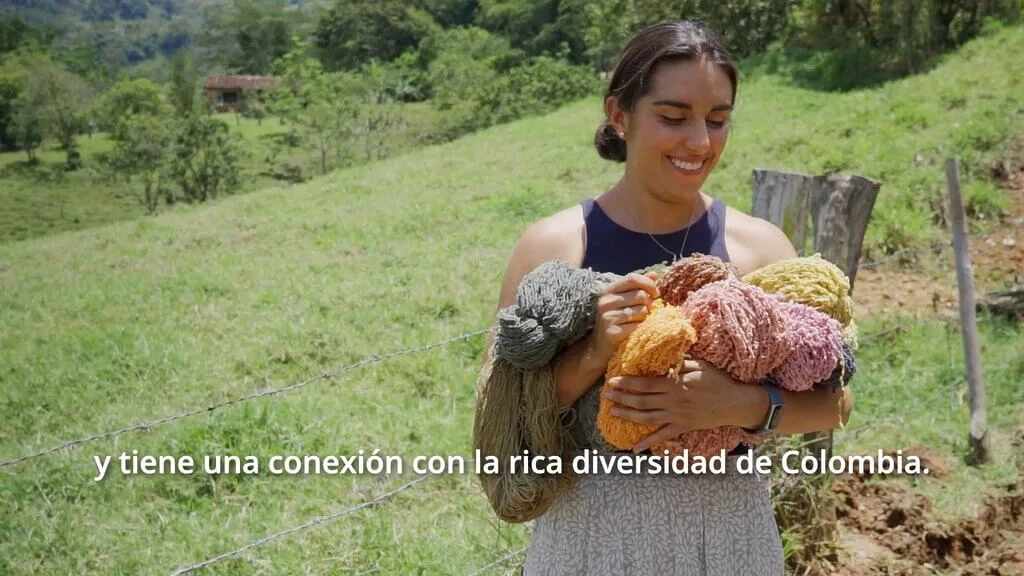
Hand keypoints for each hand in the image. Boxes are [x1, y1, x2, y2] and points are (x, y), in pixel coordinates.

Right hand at [586, 271, 659, 365]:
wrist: (600, 347)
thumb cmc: (617, 320)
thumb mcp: (625, 300)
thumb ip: (639, 287)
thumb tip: (654, 274)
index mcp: (608, 291)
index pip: (632, 278)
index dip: (649, 284)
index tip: (656, 293)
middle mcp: (605, 302)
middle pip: (640, 295)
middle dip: (649, 304)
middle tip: (645, 311)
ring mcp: (608, 317)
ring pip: (641, 310)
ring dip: (644, 317)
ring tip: (636, 321)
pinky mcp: (613, 332)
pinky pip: (637, 325)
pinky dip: (639, 328)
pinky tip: (632, 331)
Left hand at [600, 360, 767, 452]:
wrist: (735, 403)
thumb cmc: (717, 380)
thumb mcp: (699, 365)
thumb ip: (679, 362)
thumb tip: (662, 356)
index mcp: (676, 384)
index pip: (646, 383)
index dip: (628, 383)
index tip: (613, 380)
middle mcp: (673, 401)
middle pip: (642, 400)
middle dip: (622, 398)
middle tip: (606, 394)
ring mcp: (677, 416)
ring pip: (647, 417)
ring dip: (628, 415)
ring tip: (612, 412)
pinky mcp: (682, 427)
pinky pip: (662, 437)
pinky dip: (648, 443)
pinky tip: (634, 449)